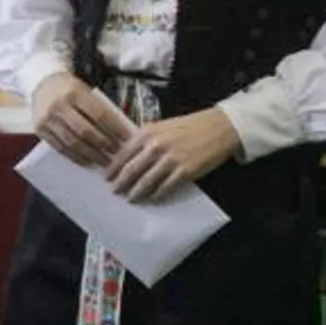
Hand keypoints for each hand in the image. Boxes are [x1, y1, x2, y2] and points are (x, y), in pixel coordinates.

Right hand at [32, 74, 130, 167]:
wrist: (42, 84)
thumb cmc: (70, 89)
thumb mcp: (86, 92)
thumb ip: (99, 109)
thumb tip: (119, 133)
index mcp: (74, 93)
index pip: (99, 115)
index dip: (115, 129)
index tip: (127, 141)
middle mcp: (58, 106)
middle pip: (85, 131)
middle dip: (103, 145)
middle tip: (117, 155)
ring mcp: (47, 119)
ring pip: (72, 142)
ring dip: (91, 155)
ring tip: (104, 162)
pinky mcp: (39, 129)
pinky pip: (59, 147)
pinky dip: (75, 157)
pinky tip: (87, 162)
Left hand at [105, 108, 239, 202]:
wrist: (219, 127)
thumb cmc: (189, 126)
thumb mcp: (161, 126)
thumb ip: (144, 139)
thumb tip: (126, 156)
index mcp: (147, 133)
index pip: (123, 154)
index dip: (113, 168)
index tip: (106, 178)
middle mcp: (156, 146)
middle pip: (131, 170)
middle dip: (121, 183)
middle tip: (115, 192)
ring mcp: (171, 159)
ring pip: (147, 181)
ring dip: (136, 192)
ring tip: (131, 198)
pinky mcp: (185, 171)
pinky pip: (166, 187)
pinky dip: (157, 195)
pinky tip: (152, 198)